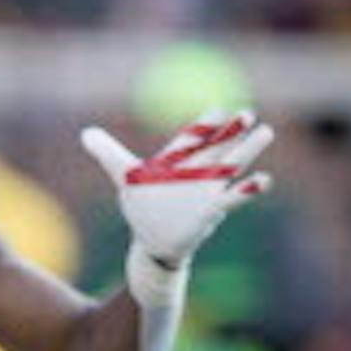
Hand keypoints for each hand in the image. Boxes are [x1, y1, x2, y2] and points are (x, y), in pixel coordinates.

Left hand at [80, 110, 275, 267]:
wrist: (154, 240)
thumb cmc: (143, 206)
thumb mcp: (125, 178)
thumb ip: (108, 153)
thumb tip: (84, 132)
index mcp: (178, 158)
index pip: (194, 136)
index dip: (205, 125)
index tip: (218, 109)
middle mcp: (197, 168)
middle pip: (218, 146)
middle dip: (232, 131)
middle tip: (247, 113)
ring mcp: (208, 188)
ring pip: (231, 165)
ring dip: (248, 150)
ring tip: (266, 132)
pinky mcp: (212, 209)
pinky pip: (233, 197)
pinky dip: (247, 189)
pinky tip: (262, 181)